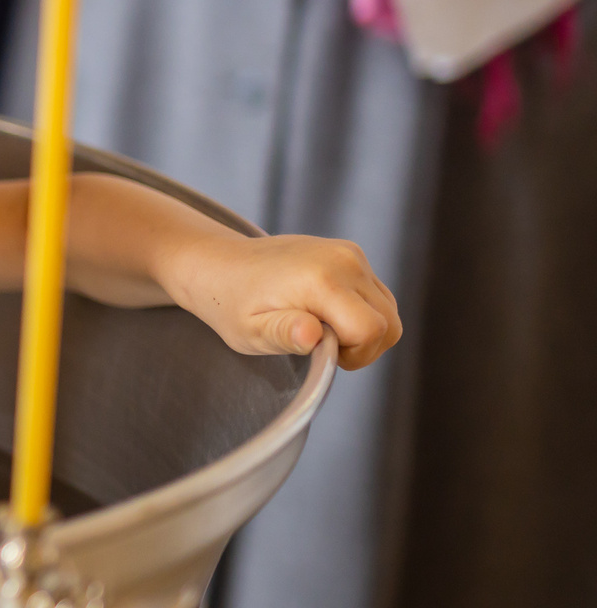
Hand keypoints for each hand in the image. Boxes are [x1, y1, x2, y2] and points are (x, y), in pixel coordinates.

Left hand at [158, 231, 401, 369]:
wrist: (219, 263)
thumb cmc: (230, 303)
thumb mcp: (249, 331)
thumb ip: (283, 335)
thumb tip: (313, 335)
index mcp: (320, 280)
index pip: (370, 330)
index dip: (353, 354)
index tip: (321, 353)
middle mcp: (343, 260)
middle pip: (388, 324)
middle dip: (362, 348)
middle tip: (320, 345)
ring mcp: (350, 253)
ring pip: (388, 312)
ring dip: (364, 331)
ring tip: (321, 330)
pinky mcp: (351, 253)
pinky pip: (378, 297)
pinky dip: (362, 313)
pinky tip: (326, 314)